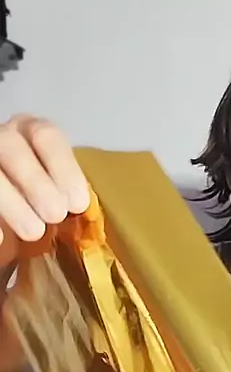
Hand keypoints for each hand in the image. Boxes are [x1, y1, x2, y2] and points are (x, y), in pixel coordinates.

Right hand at [0, 114, 89, 271]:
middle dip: (36, 183)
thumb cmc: (42, 197)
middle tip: (55, 215)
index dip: (64, 168)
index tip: (78, 203)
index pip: (47, 136)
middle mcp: (4, 139)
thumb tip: (81, 211)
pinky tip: (2, 237)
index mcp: (32, 133)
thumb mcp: (58, 188)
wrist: (15, 204)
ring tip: (34, 232)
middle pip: (13, 148)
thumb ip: (68, 194)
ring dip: (12, 203)